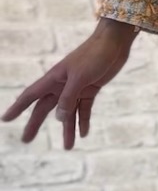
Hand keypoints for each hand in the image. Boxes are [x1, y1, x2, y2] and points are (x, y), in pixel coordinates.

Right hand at [1, 19, 138, 150]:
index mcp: (53, 79)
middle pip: (45, 109)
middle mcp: (61, 85)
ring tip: (68, 147)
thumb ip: (69, 98)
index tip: (5, 119)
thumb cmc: (94, 55)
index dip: (17, 108)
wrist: (114, 43)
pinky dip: (84, 121)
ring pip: (67, 113)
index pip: (30, 96)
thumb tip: (59, 118)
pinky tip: (84, 134)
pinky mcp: (90, 89)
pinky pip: (84, 109)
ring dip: (67, 129)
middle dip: (35, 124)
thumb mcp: (80, 77)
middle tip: (26, 140)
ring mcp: (76, 88)